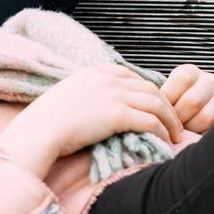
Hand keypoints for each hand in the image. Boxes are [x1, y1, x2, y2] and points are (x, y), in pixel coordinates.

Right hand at [0, 64, 184, 177]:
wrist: (37, 132)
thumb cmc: (45, 123)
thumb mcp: (65, 98)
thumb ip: (84, 97)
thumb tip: (91, 110)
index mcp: (92, 72)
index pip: (130, 75)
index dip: (146, 90)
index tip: (154, 105)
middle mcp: (105, 79)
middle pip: (148, 87)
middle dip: (165, 105)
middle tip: (173, 122)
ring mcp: (112, 94)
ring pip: (155, 102)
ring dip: (170, 119)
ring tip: (176, 134)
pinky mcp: (116, 114)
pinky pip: (150, 120)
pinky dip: (162, 131)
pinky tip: (165, 141)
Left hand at [159, 63, 213, 133]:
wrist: (196, 116)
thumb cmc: (174, 107)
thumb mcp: (165, 96)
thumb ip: (158, 96)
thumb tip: (147, 100)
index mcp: (190, 71)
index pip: (182, 79)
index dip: (170, 98)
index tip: (162, 110)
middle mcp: (210, 80)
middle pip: (193, 100)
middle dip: (178, 117)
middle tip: (171, 125)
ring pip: (205, 116)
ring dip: (190, 127)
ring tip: (181, 130)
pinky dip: (200, 133)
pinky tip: (192, 133)